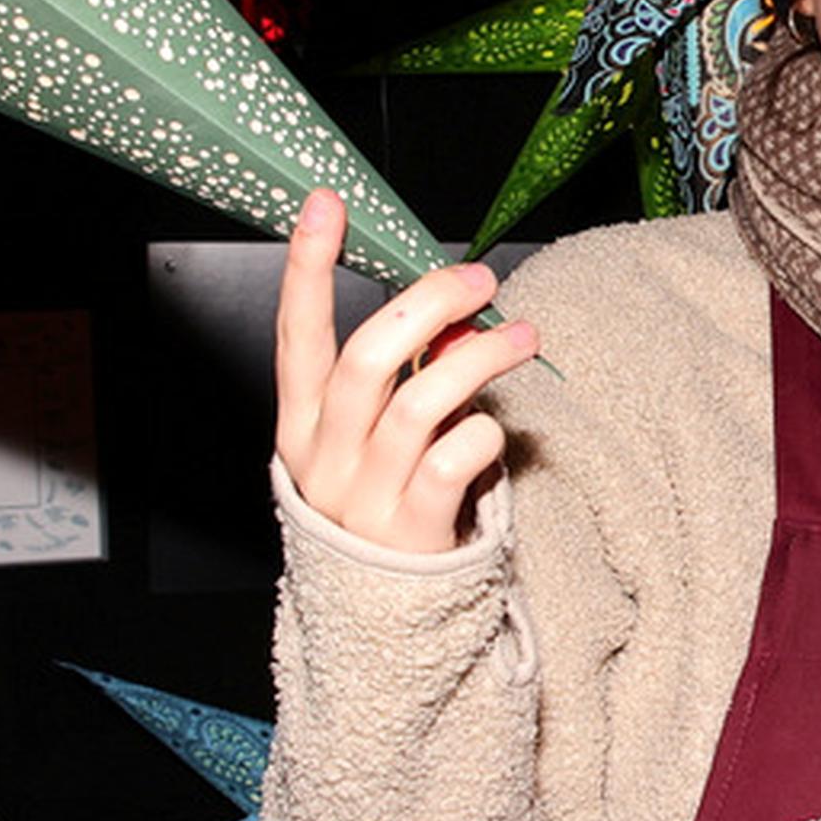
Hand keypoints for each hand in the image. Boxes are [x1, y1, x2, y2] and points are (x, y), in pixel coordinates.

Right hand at [273, 189, 539, 552]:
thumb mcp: (374, 438)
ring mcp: (364, 496)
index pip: (297, 333)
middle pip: (367, 358)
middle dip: (426, 304)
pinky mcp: (412, 531)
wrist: (378, 615)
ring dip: (478, 359)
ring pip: (419, 403)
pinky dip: (483, 435)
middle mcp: (326, 456)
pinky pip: (452, 464)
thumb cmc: (381, 504)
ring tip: (523, 338)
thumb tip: (461, 316)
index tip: (327, 205)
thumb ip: (408, 376)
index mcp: (304, 423)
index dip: (307, 267)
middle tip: (481, 280)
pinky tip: (498, 430)